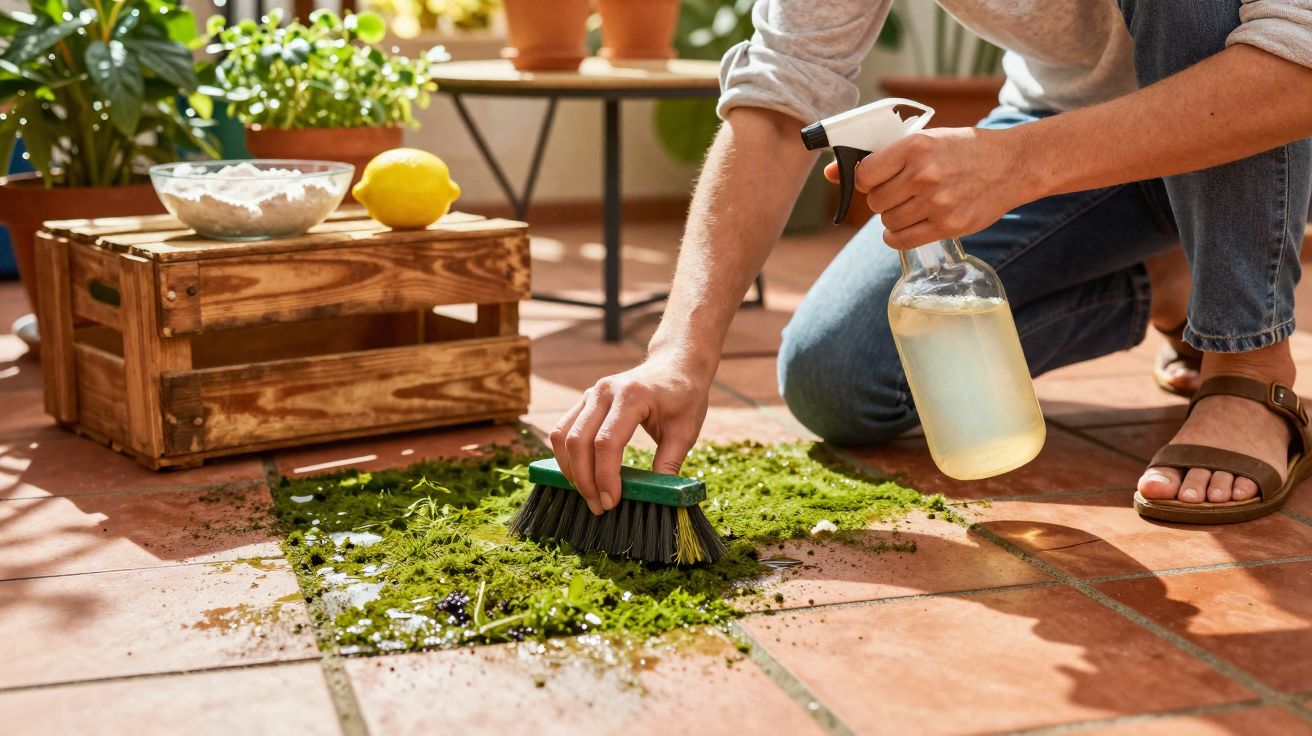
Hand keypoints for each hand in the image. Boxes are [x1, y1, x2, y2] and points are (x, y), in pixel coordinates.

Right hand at [550, 355, 710, 515]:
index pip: (607, 442)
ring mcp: (591, 393)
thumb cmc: (683, 397)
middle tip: (599, 507)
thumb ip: (669, 463)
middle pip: (578, 441)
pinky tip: (580, 476)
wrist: (676, 364)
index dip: (605, 476)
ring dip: (570, 470)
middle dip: (584, 480)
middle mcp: (604, 391)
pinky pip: (562, 430)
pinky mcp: (585, 401)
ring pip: (562, 436)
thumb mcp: (686, 431)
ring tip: (588, 495)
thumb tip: (658, 498)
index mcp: (632, 396)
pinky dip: (566, 457)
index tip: (612, 502)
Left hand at [824, 126, 1035, 248]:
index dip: (866, 180)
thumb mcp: (923, 140)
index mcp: (915, 147)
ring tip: (911, 206)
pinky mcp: (949, 225)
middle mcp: (924, 175)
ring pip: (888, 222)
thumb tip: (829, 173)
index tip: (876, 179)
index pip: (864, 174)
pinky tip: (906, 227)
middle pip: (876, 202)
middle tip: (900, 192)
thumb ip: (879, 158)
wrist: (1011, 164)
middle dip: (882, 199)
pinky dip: (897, 237)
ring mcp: (937, 202)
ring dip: (893, 218)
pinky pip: (903, 241)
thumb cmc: (962, 149)